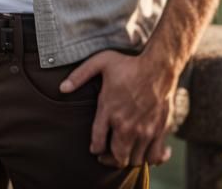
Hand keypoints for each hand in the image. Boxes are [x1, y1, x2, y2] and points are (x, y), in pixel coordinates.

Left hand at [59, 50, 181, 167]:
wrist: (158, 66)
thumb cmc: (129, 63)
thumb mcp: (100, 62)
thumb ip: (80, 75)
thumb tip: (62, 88)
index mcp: (109, 110)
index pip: (97, 143)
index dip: (95, 148)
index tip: (96, 147)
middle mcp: (126, 125)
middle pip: (116, 157)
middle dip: (109, 158)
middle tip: (107, 153)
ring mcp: (144, 130)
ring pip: (134, 160)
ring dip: (128, 158)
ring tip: (125, 151)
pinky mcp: (159, 131)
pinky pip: (155, 157)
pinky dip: (152, 159)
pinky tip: (146, 152)